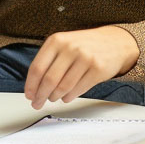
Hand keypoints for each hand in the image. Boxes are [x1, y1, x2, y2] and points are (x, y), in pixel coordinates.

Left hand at [24, 26, 138, 109]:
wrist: (116, 42)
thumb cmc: (86, 45)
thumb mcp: (64, 44)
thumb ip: (49, 60)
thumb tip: (34, 86)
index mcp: (57, 40)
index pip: (37, 67)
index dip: (31, 85)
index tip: (29, 95)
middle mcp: (70, 47)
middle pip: (49, 79)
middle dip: (40, 95)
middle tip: (37, 103)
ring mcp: (85, 58)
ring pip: (63, 87)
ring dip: (54, 97)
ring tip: (52, 98)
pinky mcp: (97, 69)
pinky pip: (78, 90)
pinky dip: (68, 97)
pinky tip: (66, 97)